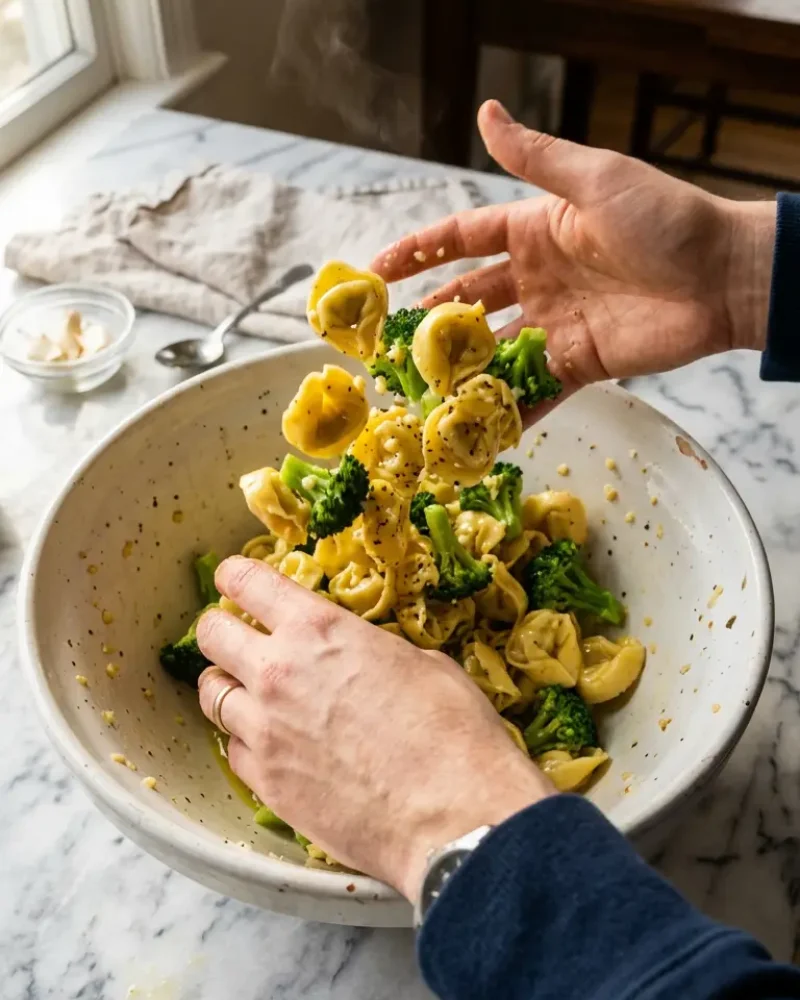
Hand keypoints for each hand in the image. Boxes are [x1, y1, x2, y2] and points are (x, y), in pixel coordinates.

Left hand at [196, 556, 552, 901]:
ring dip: (227, 687)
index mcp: (319, 629)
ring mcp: (264, 730)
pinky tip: (271, 746)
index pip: (247, 581)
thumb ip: (372, 651)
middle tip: (237, 638)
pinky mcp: (265, 782)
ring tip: (248, 694)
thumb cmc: (453, 731)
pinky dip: (246, 742)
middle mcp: (278, 671)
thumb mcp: (422, 663)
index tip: (234, 580)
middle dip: (221, 631)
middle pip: (211, 634)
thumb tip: (365, 658)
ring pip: (211, 694)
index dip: (235, 576)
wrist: (452, 815)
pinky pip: (233, 751)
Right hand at [372, 101, 774, 400]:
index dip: (417, 254)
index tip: (375, 273)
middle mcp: (537, 279)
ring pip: (493, 350)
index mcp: (534, 231)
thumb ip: (536, 159)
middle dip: (429, 322)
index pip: (461, 240)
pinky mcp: (577, 364)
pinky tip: (472, 429)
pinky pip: (533, 390)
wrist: (720, 278)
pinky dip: (505, 410)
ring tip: (417, 392)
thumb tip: (486, 112)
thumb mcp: (594, 181)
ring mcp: (554, 325)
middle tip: (387, 344)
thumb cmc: (663, 219)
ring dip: (458, 370)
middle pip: (468, 301)